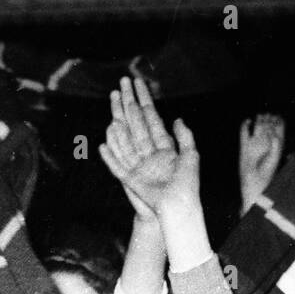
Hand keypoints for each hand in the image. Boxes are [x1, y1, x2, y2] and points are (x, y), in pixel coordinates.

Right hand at [99, 76, 198, 220]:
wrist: (179, 208)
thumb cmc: (188, 185)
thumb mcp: (191, 156)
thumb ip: (185, 137)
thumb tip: (177, 119)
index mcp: (164, 147)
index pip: (151, 119)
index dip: (144, 100)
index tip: (137, 85)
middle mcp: (149, 154)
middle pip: (135, 125)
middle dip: (128, 105)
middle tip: (120, 86)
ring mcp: (139, 166)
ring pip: (125, 142)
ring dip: (118, 126)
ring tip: (111, 109)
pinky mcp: (131, 180)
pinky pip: (118, 166)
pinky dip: (110, 157)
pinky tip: (103, 145)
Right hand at [238, 113, 284, 209]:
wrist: (254, 184)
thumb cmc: (267, 173)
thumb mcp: (274, 157)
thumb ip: (275, 144)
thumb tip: (272, 132)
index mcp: (276, 143)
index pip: (279, 126)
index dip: (278, 120)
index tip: (276, 119)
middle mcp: (266, 142)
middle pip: (268, 124)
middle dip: (268, 118)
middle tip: (267, 117)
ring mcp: (255, 143)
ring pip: (257, 126)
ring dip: (259, 120)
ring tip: (259, 117)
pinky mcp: (244, 146)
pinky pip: (244, 132)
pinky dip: (245, 125)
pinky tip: (248, 121)